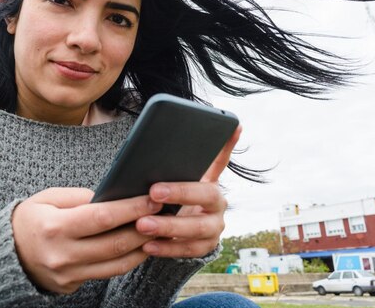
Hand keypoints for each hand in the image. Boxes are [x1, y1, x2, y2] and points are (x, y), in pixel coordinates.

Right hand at [11, 188, 162, 293]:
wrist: (7, 254)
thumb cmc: (31, 219)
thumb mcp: (48, 198)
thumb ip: (79, 197)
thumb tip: (114, 198)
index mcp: (55, 227)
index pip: (102, 218)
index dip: (131, 208)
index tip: (153, 199)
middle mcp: (63, 254)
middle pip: (115, 244)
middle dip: (145, 228)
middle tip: (164, 214)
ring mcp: (68, 275)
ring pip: (117, 264)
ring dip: (143, 247)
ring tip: (160, 230)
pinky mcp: (73, 286)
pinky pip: (107, 273)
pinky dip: (127, 260)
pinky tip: (140, 246)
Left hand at [135, 126, 241, 257]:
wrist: (180, 230)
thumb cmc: (173, 199)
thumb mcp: (175, 182)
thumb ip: (173, 167)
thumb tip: (158, 144)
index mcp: (211, 182)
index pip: (219, 162)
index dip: (227, 144)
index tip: (232, 125)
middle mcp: (218, 204)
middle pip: (207, 196)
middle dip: (180, 193)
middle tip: (153, 192)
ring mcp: (214, 228)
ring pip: (197, 228)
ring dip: (169, 227)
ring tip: (142, 225)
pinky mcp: (205, 248)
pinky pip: (188, 251)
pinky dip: (167, 248)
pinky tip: (148, 245)